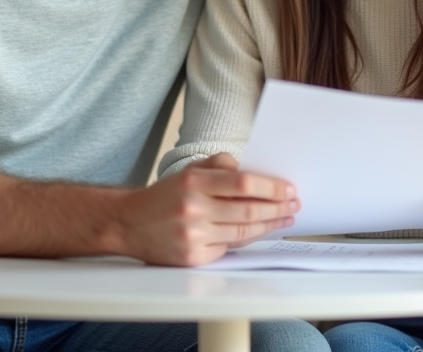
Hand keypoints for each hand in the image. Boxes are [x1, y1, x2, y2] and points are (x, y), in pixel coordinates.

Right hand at [113, 154, 298, 266]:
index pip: (243, 184)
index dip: (271, 187)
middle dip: (277, 208)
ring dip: (269, 225)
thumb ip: (218, 165)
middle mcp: (194, 209)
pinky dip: (244, 240)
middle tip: (294, 205)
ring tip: (284, 218)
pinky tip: (257, 232)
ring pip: (243, 233)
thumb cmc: (163, 196)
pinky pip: (228, 248)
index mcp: (194, 183)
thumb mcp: (188, 171)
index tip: (289, 189)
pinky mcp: (193, 257)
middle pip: (248, 211)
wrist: (128, 223)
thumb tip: (249, 169)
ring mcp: (193, 236)